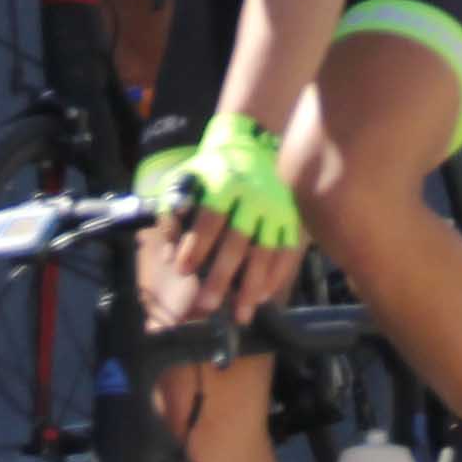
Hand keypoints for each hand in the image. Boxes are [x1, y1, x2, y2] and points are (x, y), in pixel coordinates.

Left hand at [153, 112, 306, 318]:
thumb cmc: (210, 171)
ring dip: (252, 286)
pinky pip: (287, 252)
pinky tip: (262, 297)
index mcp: (224, 183)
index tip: (183, 270)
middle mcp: (254, 196)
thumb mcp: (185, 180)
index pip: (210, 218)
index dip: (196, 245)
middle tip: (206, 305)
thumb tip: (169, 257)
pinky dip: (276, 277)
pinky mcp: (291, 218)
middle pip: (238, 241)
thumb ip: (172, 214)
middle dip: (221, 275)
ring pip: (266, 252)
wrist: (251, 146)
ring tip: (240, 315)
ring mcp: (276, 209)